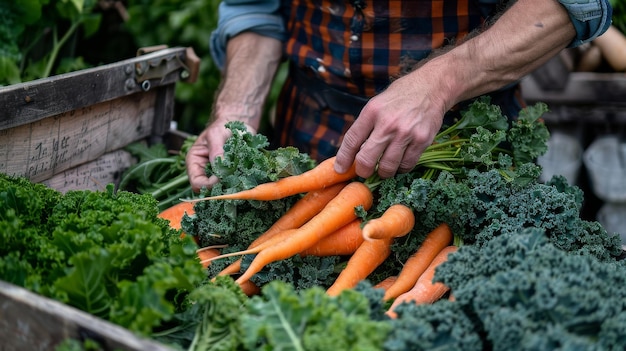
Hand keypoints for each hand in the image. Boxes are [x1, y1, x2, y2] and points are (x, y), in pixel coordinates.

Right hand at [186, 119, 256, 191]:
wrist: (238, 124)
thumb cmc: (223, 126)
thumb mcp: (216, 135)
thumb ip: (216, 151)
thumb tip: (219, 169)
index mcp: (195, 163)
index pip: (197, 183)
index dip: (209, 184)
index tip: (222, 178)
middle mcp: (204, 172)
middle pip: (209, 190)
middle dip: (222, 187)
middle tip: (235, 180)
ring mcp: (218, 175)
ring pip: (223, 190)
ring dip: (232, 185)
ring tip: (241, 175)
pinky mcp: (230, 176)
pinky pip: (234, 185)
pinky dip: (240, 182)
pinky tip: (246, 174)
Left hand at [334, 72, 448, 178]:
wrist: (432, 87)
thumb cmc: (400, 97)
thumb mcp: (377, 104)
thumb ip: (365, 126)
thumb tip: (352, 152)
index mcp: (372, 111)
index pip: (352, 140)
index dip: (343, 158)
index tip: (340, 169)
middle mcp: (387, 123)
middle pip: (367, 159)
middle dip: (363, 171)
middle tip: (365, 171)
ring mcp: (406, 133)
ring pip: (387, 167)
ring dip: (383, 172)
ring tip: (384, 167)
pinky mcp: (422, 140)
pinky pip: (406, 165)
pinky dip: (401, 168)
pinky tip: (400, 162)